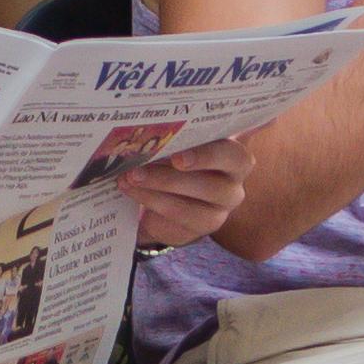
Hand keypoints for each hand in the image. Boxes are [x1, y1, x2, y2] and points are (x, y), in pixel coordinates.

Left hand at [118, 134, 247, 250]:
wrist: (171, 187)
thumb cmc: (180, 154)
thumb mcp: (182, 142)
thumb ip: (176, 138)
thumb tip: (146, 132)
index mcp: (235, 159)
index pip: (234, 157)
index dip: (207, 157)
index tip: (177, 158)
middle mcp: (232, 188)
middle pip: (211, 188)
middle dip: (170, 180)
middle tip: (136, 172)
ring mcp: (217, 213)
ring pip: (190, 210)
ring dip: (153, 195)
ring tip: (127, 181)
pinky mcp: (197, 231)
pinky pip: (176, 225)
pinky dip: (150, 208)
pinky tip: (132, 194)